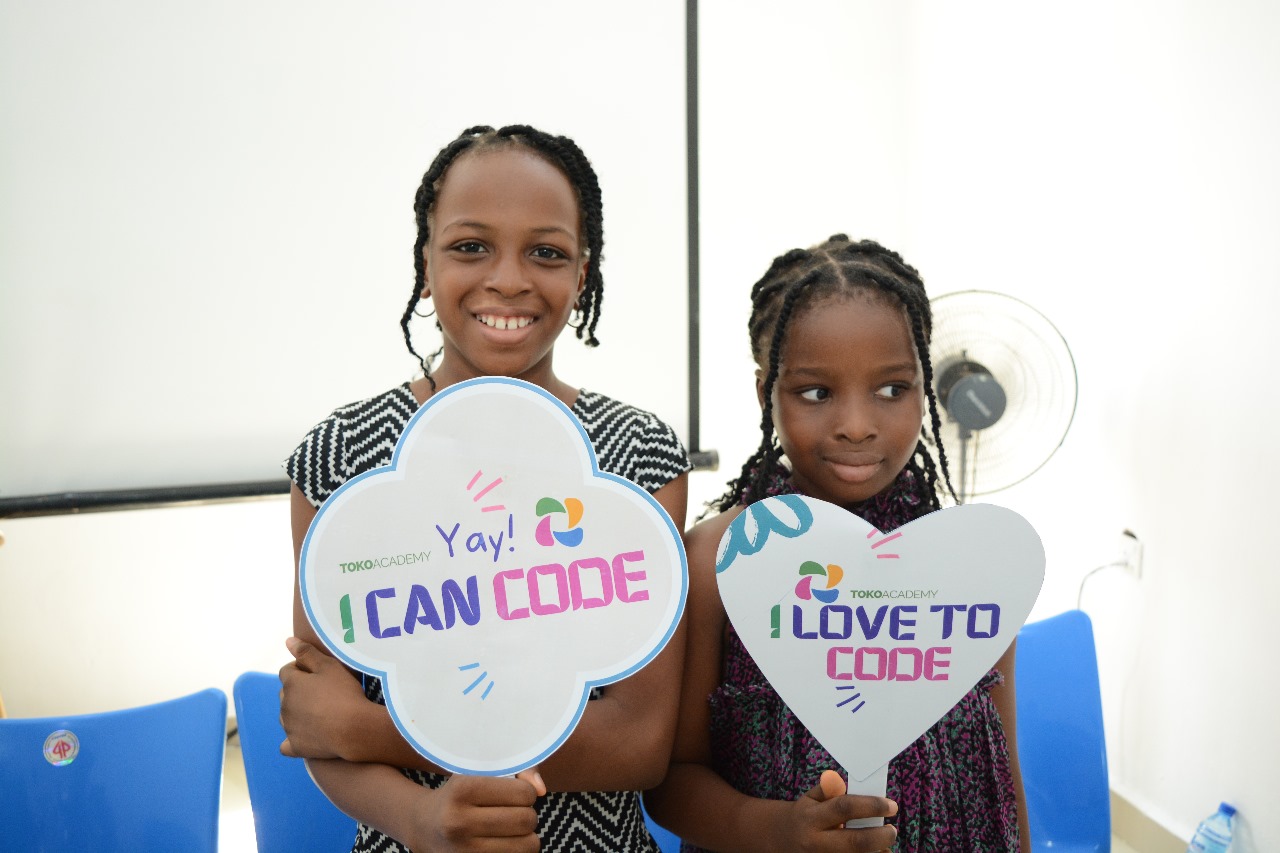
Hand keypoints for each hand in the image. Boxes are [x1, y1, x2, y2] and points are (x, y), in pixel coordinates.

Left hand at [278, 636, 372, 759]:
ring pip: (286, 716)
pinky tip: (304, 737)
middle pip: (286, 694)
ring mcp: (288, 727)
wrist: (354, 729)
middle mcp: (285, 705)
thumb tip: (288, 641)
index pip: (287, 671)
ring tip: (320, 713)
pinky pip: (287, 744)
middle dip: (298, 691)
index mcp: (291, 684)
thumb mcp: (329, 666)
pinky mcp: (295, 746)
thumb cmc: (344, 693)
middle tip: (323, 692)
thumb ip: (307, 653)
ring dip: (296, 713)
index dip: (301, 669)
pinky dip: (293, 740)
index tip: (318, 673)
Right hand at [404, 770, 545, 852]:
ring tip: (511, 829)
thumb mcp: (478, 774)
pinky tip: (503, 843)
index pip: (524, 793)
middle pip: (526, 820)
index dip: (527, 792)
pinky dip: (517, 851)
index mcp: (461, 790)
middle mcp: (459, 822)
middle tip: (515, 812)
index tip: (517, 793)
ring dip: (526, 837)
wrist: (422, 826)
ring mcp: (463, 851)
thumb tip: (542, 789)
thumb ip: (517, 772)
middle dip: (527, 814)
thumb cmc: (459, 795)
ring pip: (528, 846)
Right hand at [770, 770, 897, 851]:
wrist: (781, 842)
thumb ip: (827, 790)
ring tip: (884, 844)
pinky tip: (874, 852)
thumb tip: (836, 778)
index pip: (845, 808)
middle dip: (881, 836)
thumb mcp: (810, 799)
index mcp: (811, 818)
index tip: (891, 805)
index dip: (871, 806)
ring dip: (878, 852)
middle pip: (856, 842)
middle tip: (892, 830)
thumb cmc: (804, 817)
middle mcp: (815, 843)